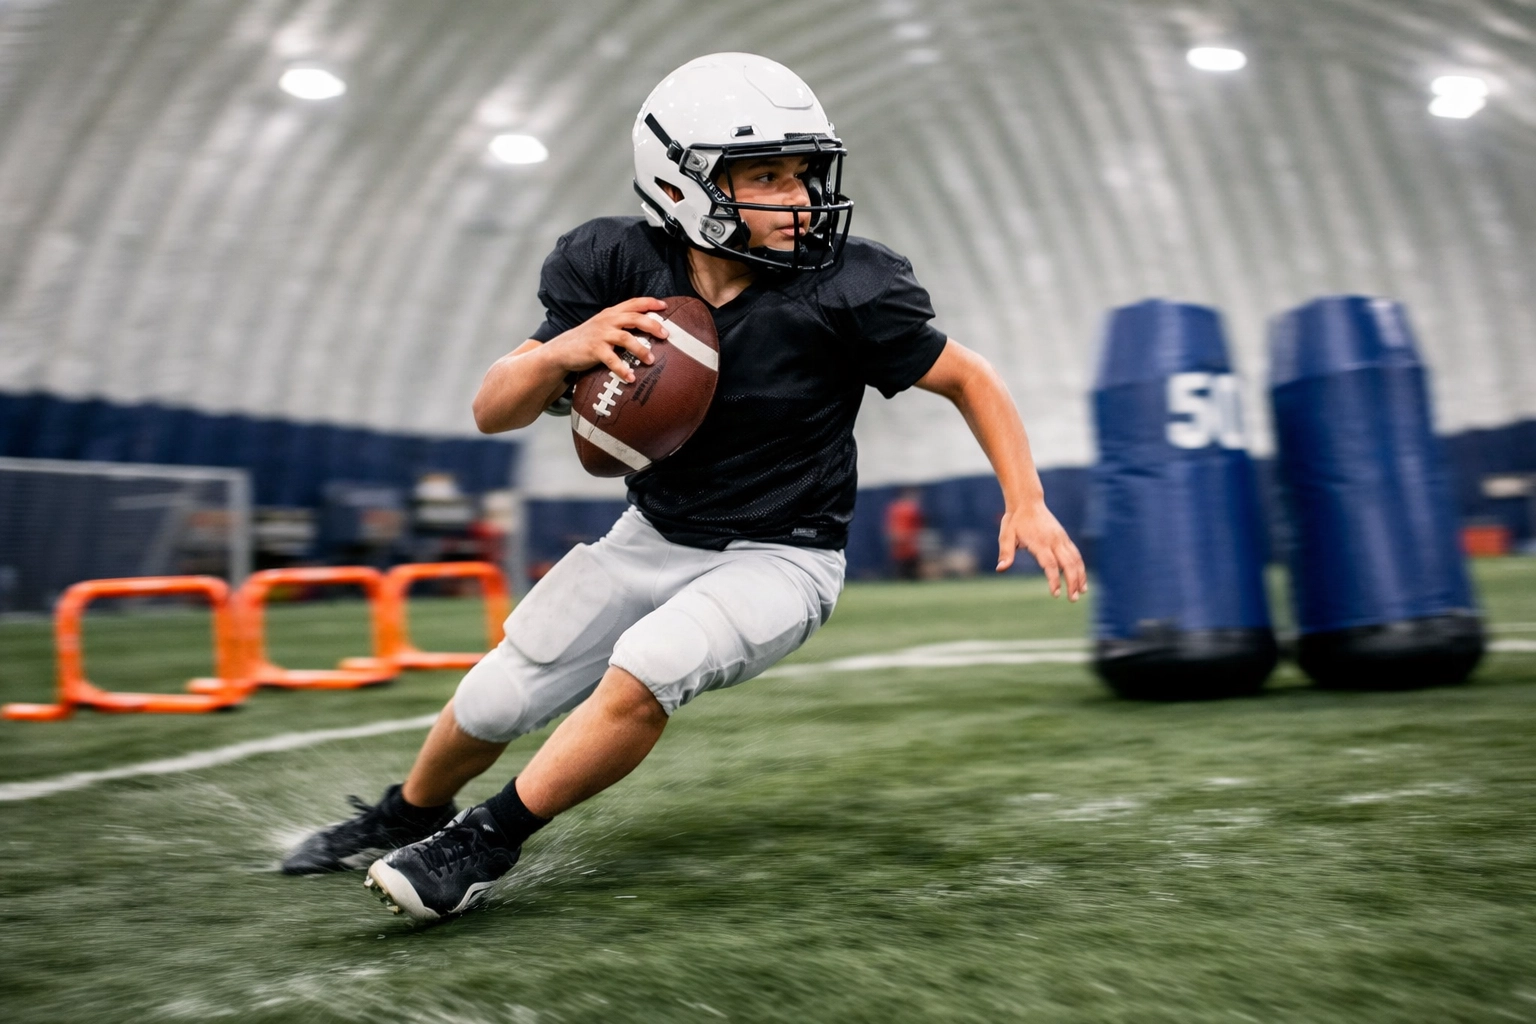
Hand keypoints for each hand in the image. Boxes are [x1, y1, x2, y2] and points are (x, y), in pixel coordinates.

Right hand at [545, 297, 668, 382]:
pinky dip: (622, 369)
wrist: (562, 350)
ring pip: (626, 338)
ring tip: (651, 360)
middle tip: (665, 335)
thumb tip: (647, 327)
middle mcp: (607, 320)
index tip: (665, 306)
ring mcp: (601, 334)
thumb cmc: (588, 339)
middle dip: (652, 325)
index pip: (633, 303)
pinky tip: (630, 377)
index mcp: (611, 313)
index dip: (650, 303)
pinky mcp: (595, 350)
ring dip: (641, 349)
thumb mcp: (604, 325)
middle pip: (635, 318)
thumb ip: (621, 322)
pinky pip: (612, 360)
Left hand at [997, 501, 1086, 600]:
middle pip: (1068, 564)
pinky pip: (1076, 554)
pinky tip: (1081, 579)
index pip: (1050, 564)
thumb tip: (1000, 569)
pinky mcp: (1064, 538)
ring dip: (1080, 576)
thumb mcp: (1006, 535)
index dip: (1054, 580)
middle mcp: (1054, 541)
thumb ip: (1006, 553)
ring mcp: (1061, 538)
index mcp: (1040, 542)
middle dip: (1073, 582)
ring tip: (1081, 592)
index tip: (1055, 594)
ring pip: (1076, 559)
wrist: (1027, 501)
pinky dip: (1080, 567)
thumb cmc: (1015, 520)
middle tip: (1073, 599)